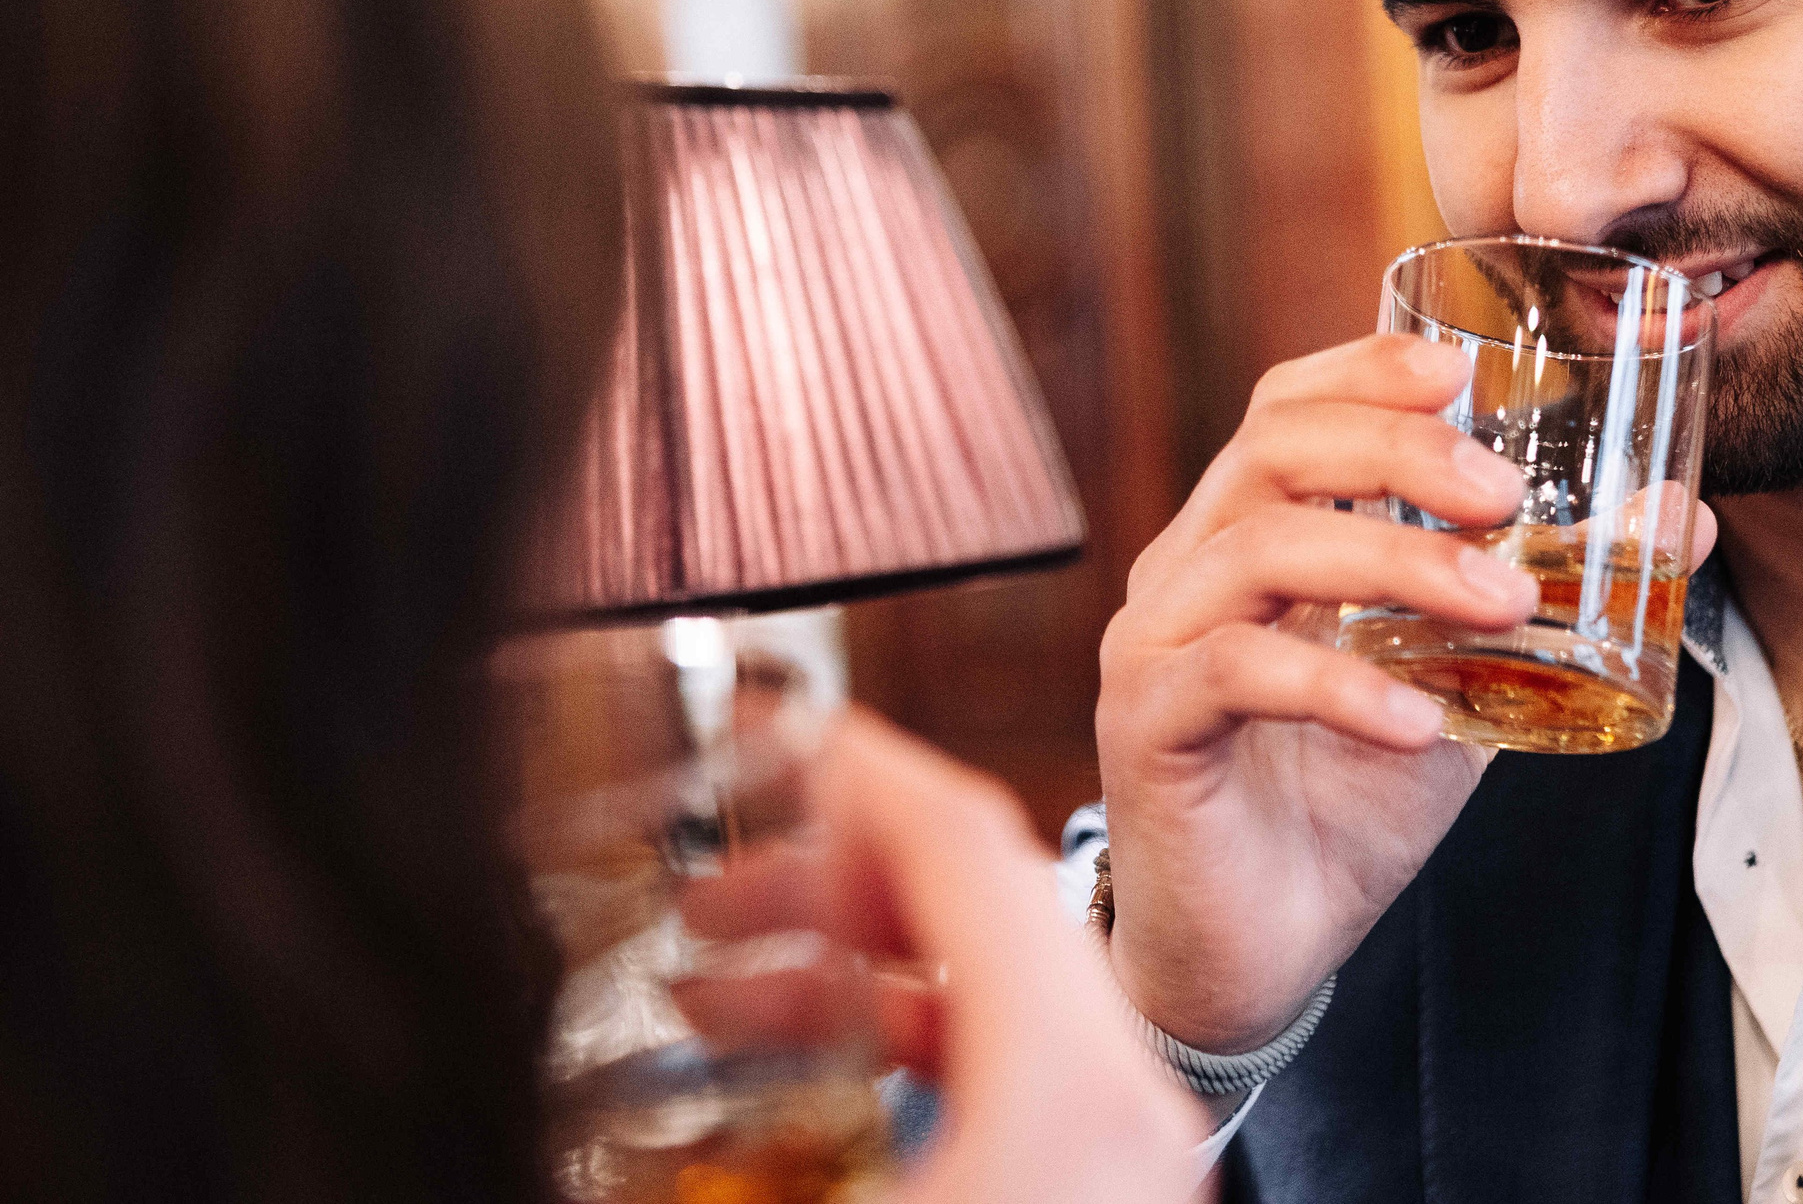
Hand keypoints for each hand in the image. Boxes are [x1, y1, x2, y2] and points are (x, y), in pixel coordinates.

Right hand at [682, 708, 1205, 1203]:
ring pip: (987, 994)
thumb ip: (744, 1114)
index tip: (781, 732)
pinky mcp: (1103, 1183)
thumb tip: (590, 1094)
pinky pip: (1006, 1071)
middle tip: (713, 887)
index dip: (859, 769)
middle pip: (975, 908)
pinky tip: (799, 1066)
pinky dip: (905, 1044)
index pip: (966, 846)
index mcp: (1072, 1087)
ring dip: (849, 968)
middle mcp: (1120, 1099)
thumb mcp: (834, 1194)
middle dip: (825, 877)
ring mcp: (1125, 1145)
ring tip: (713, 988)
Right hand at [1094, 336, 1546, 1053]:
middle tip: (1506, 496)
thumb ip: (1540, 603)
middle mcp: (1189, 566)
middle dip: (1399, 454)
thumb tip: (1681, 521)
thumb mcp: (1464, 685)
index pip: (1287, 408)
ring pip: (1262, 549)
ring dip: (1397, 563)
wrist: (1256, 955)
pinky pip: (1238, 672)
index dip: (1365, 370)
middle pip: (1274, 450)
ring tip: (1504, 604)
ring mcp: (1158, 641)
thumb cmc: (1346, 802)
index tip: (1463, 372)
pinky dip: (1339, 685)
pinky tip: (1418, 722)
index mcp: (1251, 533)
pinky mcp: (1146, 725)